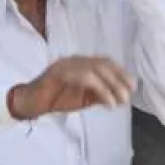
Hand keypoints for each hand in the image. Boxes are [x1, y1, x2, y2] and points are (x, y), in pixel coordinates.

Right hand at [10, 56, 134, 119]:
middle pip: (103, 63)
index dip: (121, 72)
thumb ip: (99, 95)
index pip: (105, 62)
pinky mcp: (58, 72)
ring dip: (111, 85)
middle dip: (119, 79)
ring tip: (119, 101)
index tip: (133, 86)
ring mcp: (65, 64)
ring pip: (95, 69)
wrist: (31, 104)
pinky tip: (107, 102)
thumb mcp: (84, 99)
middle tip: (128, 96)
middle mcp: (74, 60)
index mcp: (80, 63)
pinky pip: (84, 78)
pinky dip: (100, 89)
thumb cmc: (56, 100)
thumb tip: (120, 97)